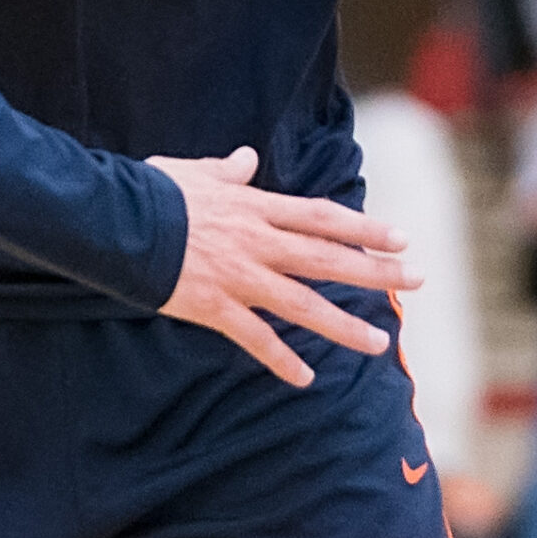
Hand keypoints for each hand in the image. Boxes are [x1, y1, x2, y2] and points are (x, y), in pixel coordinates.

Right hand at [150, 147, 425, 386]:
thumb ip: (228, 171)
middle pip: (326, 258)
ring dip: (342, 324)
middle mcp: (258, 242)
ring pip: (302, 304)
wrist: (118, 222)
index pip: (322, 217)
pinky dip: (281, 359)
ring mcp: (239, 277)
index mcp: (256, 208)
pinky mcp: (215, 307)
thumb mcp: (196, 173)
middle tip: (418, 278)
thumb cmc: (154, 192)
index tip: (401, 236)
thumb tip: (246, 158)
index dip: (364, 227)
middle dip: (375, 270)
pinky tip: (306, 379)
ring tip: (379, 343)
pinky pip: (255, 338)